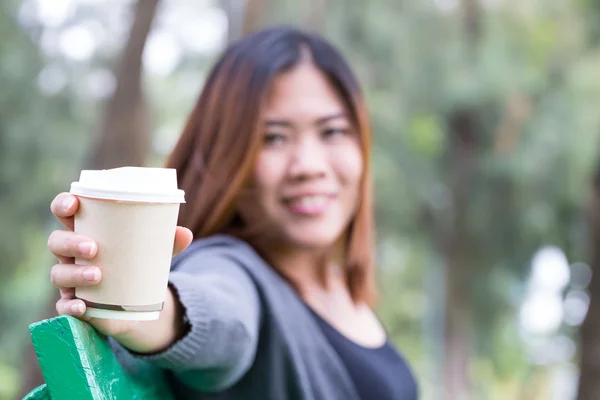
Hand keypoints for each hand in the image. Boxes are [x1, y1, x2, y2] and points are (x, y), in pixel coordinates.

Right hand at [48, 192, 192, 337]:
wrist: (138, 303)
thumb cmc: (138, 262)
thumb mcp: (154, 251)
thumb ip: (168, 242)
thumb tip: (186, 234)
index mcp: (87, 230)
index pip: (65, 211)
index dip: (63, 204)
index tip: (74, 204)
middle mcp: (71, 254)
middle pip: (57, 242)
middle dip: (71, 242)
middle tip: (94, 248)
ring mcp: (70, 279)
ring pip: (58, 273)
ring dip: (74, 273)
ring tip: (98, 275)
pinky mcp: (73, 304)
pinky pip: (62, 306)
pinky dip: (69, 306)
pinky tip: (81, 307)